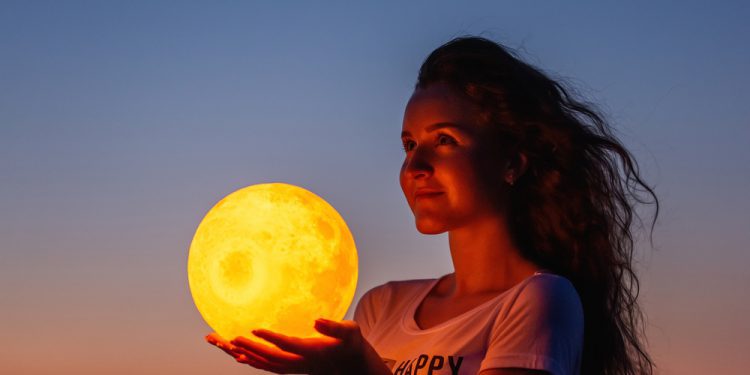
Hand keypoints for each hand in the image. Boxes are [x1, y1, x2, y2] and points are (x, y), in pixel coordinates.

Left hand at [205, 318, 371, 374]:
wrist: (349, 364)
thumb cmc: (350, 343)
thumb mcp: (350, 332)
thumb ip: (335, 327)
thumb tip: (317, 319)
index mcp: (311, 352)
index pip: (288, 346)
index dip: (272, 338)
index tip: (255, 328)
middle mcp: (298, 363)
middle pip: (268, 358)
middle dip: (248, 348)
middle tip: (230, 337)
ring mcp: (291, 367)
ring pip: (262, 363)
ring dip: (241, 354)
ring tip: (220, 341)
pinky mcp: (287, 366)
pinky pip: (264, 364)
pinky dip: (248, 359)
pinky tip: (233, 352)